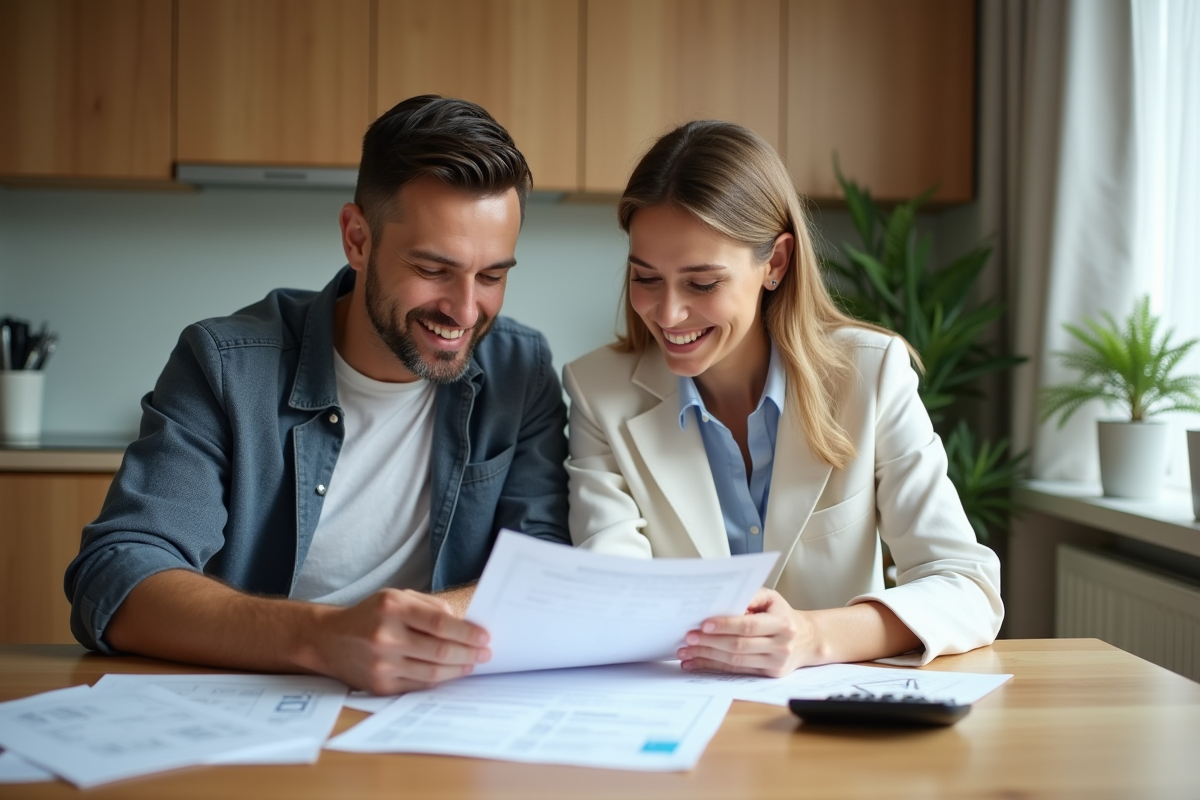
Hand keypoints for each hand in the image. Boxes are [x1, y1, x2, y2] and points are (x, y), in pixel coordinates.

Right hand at [311, 588, 490, 694]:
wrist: (329, 640)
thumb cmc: (370, 614)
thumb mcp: (396, 597)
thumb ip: (430, 607)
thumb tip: (465, 624)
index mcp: (392, 608)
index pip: (439, 623)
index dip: (467, 632)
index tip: (485, 637)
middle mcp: (385, 636)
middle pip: (440, 650)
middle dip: (469, 653)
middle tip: (486, 653)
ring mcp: (382, 664)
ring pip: (433, 671)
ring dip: (459, 669)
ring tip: (473, 663)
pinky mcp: (380, 685)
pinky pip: (419, 684)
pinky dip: (440, 679)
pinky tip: (451, 672)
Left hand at [677, 588, 816, 676]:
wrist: (808, 639)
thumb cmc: (782, 614)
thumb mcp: (772, 598)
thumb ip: (750, 596)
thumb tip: (724, 600)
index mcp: (781, 623)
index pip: (749, 625)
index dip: (725, 625)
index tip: (704, 624)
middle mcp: (781, 645)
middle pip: (739, 645)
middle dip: (710, 642)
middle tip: (688, 637)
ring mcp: (775, 663)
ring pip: (735, 661)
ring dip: (707, 656)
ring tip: (686, 651)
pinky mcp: (768, 675)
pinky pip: (736, 671)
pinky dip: (713, 667)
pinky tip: (696, 663)